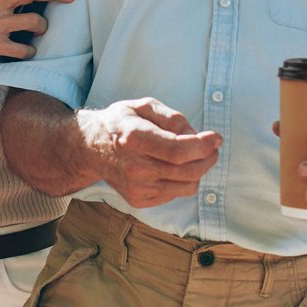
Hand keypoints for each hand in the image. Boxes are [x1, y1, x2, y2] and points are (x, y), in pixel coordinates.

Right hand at [80, 98, 220, 207]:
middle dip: (208, 157)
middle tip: (211, 146)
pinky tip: (174, 166)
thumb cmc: (120, 123)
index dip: (203, 146)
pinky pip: (176, 193)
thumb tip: (196, 135)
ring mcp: (137, 187)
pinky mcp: (139, 200)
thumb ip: (172, 117)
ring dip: (199, 170)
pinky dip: (183, 180)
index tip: (215, 137)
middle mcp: (135, 167)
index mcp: (134, 138)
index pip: (178, 150)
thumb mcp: (143, 106)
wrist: (91, 149)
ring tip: (194, 155)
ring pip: (187, 186)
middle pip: (188, 170)